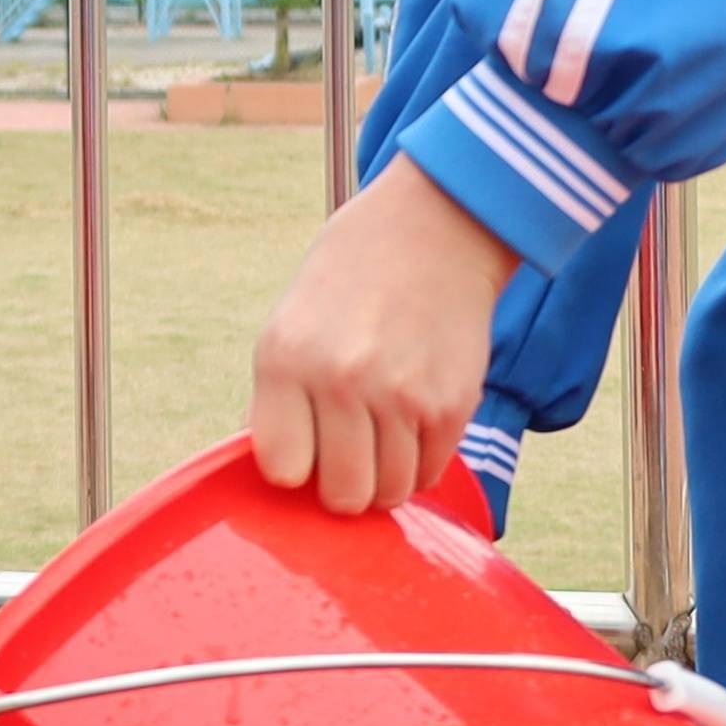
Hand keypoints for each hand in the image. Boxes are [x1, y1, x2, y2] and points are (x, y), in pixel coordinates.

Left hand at [248, 162, 525, 513]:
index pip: (282, 469)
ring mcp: (402, 395)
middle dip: (343, 488)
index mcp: (285, 358)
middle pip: (343, 494)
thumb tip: (273, 476)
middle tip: (348, 458)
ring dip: (385, 478)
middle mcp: (342, 379)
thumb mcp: (288, 324)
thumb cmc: (349, 281)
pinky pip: (430, 473)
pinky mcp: (452, 404)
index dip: (295, 469)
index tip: (304, 452)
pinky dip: (420, 463)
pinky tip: (412, 424)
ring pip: (390, 493)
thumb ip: (277, 399)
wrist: (432, 230)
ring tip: (382, 438)